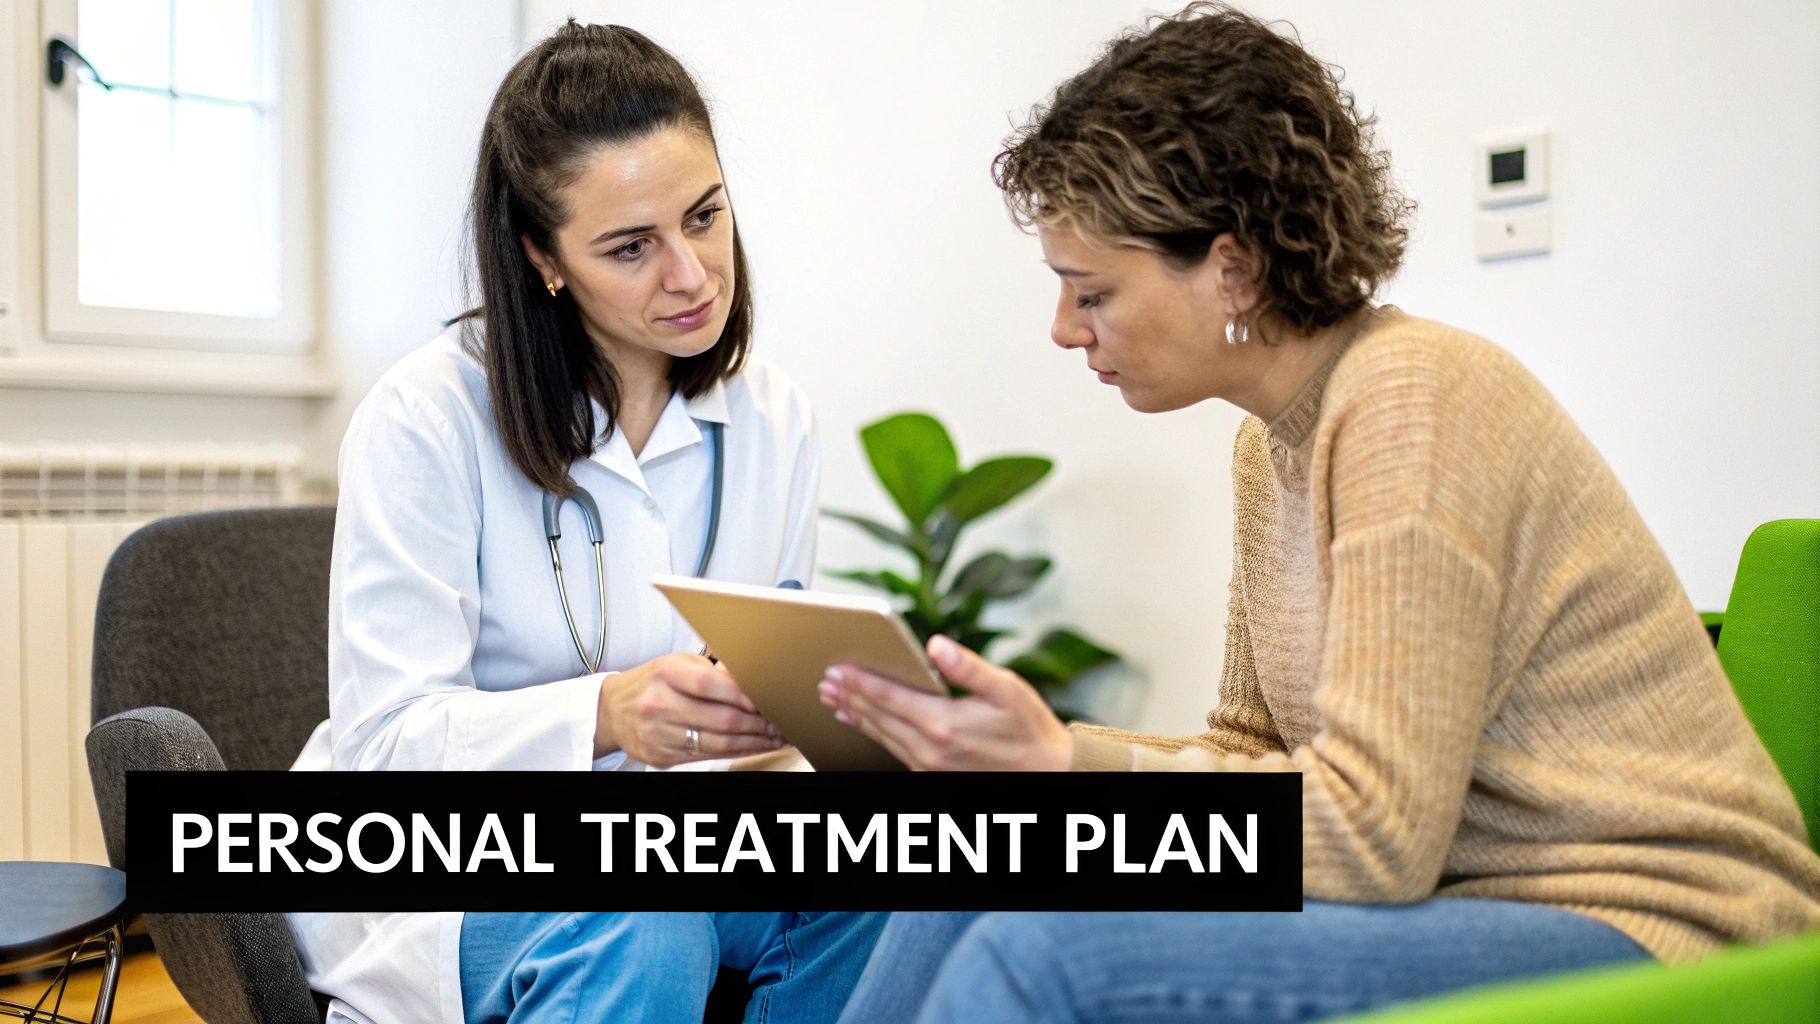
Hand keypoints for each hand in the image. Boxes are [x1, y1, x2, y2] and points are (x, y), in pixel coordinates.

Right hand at [595, 653, 782, 765]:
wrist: (612, 710)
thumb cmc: (652, 683)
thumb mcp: (678, 665)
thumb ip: (713, 672)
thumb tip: (754, 685)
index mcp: (665, 673)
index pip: (710, 684)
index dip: (743, 695)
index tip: (765, 701)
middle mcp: (658, 703)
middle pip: (719, 719)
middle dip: (756, 723)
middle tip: (778, 723)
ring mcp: (657, 733)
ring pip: (716, 742)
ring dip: (751, 742)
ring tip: (772, 737)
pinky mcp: (659, 756)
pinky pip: (705, 756)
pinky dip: (733, 752)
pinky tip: (750, 747)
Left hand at [817, 635, 1072, 770]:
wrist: (1046, 771)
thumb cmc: (1028, 729)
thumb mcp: (1006, 688)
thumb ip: (968, 666)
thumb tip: (936, 645)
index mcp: (944, 724)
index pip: (889, 698)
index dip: (859, 681)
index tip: (837, 669)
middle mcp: (930, 749)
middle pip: (877, 718)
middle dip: (849, 696)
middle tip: (826, 679)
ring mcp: (929, 766)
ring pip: (881, 736)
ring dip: (855, 715)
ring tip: (834, 698)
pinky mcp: (931, 775)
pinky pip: (892, 751)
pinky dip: (873, 734)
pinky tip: (863, 724)